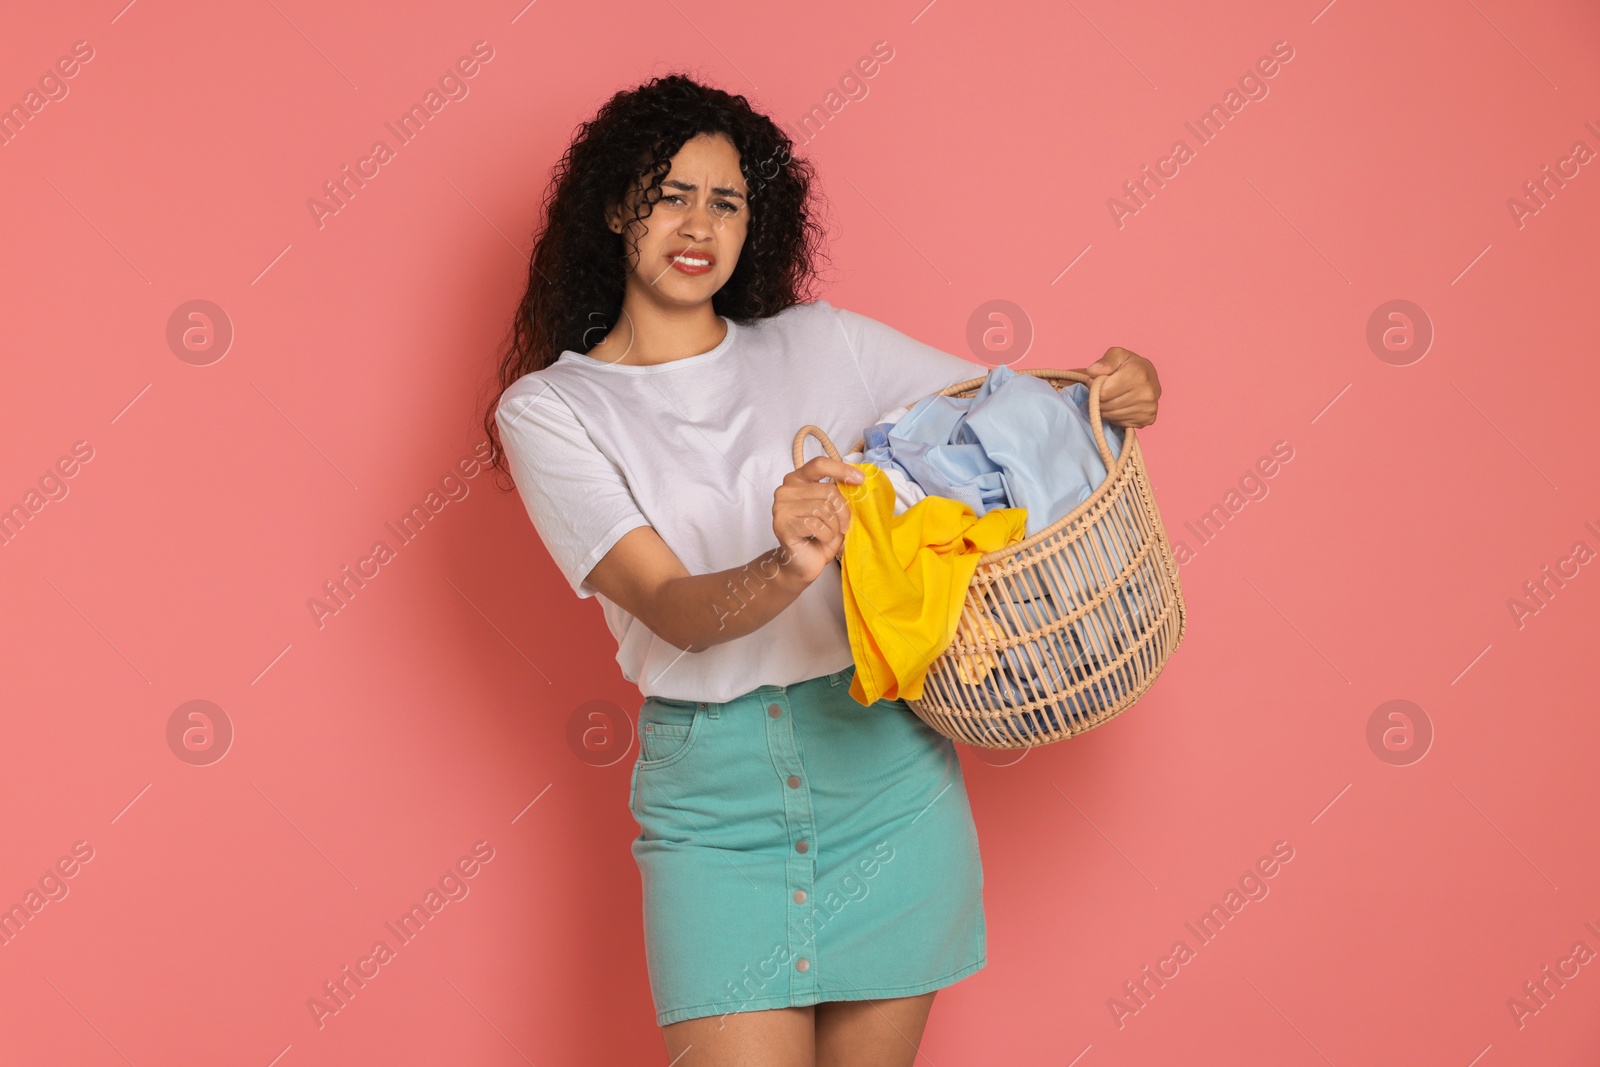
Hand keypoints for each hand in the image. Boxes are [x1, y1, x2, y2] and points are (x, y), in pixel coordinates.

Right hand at [773, 457, 861, 584]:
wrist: (802, 564)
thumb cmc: (819, 536)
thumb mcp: (832, 510)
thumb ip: (839, 494)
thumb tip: (857, 481)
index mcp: (798, 479)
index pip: (820, 464)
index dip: (842, 470)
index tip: (860, 480)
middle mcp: (786, 489)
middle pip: (828, 491)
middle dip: (843, 512)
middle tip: (842, 525)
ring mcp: (781, 507)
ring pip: (824, 509)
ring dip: (833, 526)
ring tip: (827, 533)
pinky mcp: (783, 524)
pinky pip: (817, 525)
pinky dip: (826, 536)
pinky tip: (818, 540)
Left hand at [1082, 346, 1160, 427]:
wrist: (1149, 377)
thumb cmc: (1129, 365)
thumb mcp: (1117, 355)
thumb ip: (1104, 362)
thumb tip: (1092, 372)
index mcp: (1139, 375)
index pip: (1104, 392)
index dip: (1095, 387)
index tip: (1097, 381)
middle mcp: (1147, 393)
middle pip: (1106, 406)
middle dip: (1099, 399)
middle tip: (1103, 390)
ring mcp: (1148, 408)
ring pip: (1111, 416)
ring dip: (1106, 408)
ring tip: (1111, 397)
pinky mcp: (1148, 419)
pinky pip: (1119, 423)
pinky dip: (1115, 416)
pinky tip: (1120, 405)